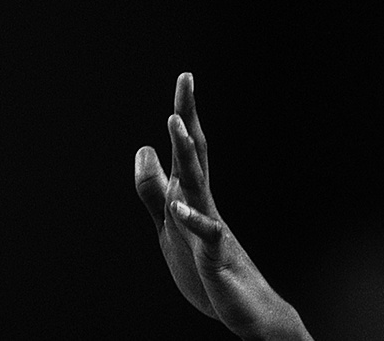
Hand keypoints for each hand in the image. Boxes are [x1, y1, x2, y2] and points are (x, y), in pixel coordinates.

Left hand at [135, 73, 310, 338]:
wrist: (240, 305)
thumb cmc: (204, 263)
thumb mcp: (166, 223)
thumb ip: (153, 189)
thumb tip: (143, 146)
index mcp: (189, 194)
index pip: (186, 148)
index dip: (183, 114)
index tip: (185, 78)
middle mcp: (202, 202)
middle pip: (194, 153)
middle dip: (187, 116)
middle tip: (186, 79)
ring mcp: (210, 226)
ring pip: (198, 183)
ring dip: (186, 152)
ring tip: (174, 121)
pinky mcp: (214, 255)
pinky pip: (205, 234)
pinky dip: (192, 219)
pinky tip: (177, 207)